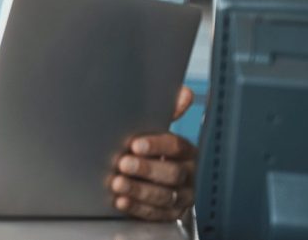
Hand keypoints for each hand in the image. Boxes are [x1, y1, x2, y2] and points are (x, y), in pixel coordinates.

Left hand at [111, 85, 196, 220]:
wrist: (158, 177)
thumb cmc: (157, 150)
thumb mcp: (160, 130)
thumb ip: (170, 113)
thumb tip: (184, 93)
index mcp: (188, 152)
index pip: (177, 147)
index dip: (157, 145)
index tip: (135, 144)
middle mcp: (189, 175)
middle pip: (173, 173)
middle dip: (146, 168)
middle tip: (124, 163)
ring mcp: (182, 197)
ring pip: (165, 196)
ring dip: (139, 189)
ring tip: (118, 183)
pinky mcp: (171, 214)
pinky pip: (157, 214)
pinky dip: (138, 208)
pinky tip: (122, 200)